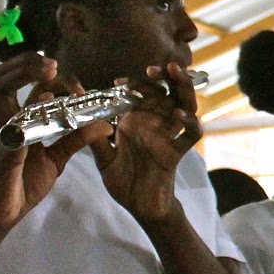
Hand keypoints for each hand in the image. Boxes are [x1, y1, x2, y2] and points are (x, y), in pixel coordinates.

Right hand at [0, 55, 109, 230]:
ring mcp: (4, 131)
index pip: (30, 85)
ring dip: (23, 72)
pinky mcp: (4, 148)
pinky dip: (28, 109)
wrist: (2, 213)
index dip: (49, 76)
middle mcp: (10, 119)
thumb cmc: (23, 183)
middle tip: (52, 62)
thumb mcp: (57, 158)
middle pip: (7, 76)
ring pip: (0, 87)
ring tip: (46, 68)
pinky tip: (44, 100)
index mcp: (22, 119)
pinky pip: (12, 121)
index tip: (76, 84)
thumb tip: (104, 124)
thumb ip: (75, 140)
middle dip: (28, 62)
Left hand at [90, 63, 201, 222]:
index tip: (121, 81)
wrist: (138, 206)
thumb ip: (96, 141)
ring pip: (185, 106)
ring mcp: (168, 136)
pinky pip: (190, 135)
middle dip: (168, 77)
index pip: (143, 93)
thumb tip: (84, 122)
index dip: (137, 83)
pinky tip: (180, 115)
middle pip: (169, 92)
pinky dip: (190, 123)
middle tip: (161, 67)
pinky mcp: (176, 153)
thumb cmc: (123, 180)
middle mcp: (155, 124)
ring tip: (177, 76)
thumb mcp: (103, 159)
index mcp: (137, 121)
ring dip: (183, 90)